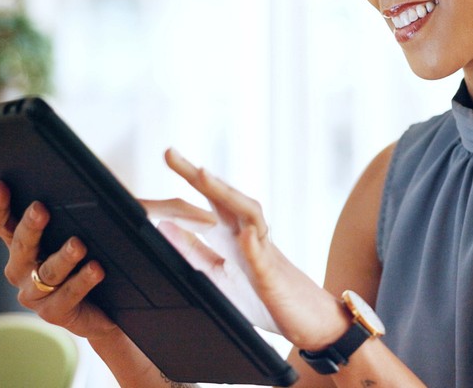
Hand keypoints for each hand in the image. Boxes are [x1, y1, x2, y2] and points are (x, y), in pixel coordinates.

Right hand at [0, 181, 120, 340]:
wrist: (107, 308)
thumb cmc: (92, 258)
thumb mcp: (85, 232)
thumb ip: (84, 212)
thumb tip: (98, 187)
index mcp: (22, 243)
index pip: (2, 222)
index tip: (0, 185)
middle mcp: (21, 268)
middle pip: (21, 245)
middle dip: (30, 226)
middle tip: (40, 209)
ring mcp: (34, 294)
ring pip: (47, 271)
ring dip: (63, 257)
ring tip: (78, 244)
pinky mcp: (53, 313)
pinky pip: (68, 294)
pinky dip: (82, 281)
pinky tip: (96, 269)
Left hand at [155, 148, 352, 350]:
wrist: (309, 319)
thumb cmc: (264, 297)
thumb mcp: (217, 277)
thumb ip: (193, 253)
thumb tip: (164, 227)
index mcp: (230, 237)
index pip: (202, 207)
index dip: (179, 189)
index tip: (163, 164)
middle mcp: (247, 236)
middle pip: (224, 198)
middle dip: (198, 175)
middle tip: (170, 153)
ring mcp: (262, 252)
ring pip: (248, 215)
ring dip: (226, 194)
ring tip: (203, 176)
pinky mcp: (273, 277)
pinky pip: (264, 257)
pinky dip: (254, 245)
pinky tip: (244, 233)